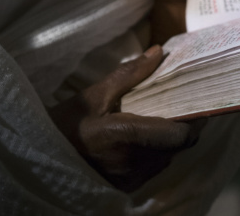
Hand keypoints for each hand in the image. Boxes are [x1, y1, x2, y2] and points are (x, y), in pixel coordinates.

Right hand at [48, 45, 200, 191]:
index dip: (196, 119)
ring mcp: (131, 180)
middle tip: (184, 102)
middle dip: (185, 125)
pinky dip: (157, 150)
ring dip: (171, 139)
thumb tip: (159, 52)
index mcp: (127, 137)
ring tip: (165, 114)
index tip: (199, 99)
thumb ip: (130, 74)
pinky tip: (147, 134)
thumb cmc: (68, 122)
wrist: (40, 158)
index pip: (178, 135)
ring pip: (167, 158)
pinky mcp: (126, 188)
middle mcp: (133, 164)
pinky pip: (154, 168)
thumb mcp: (95, 94)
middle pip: (177, 147)